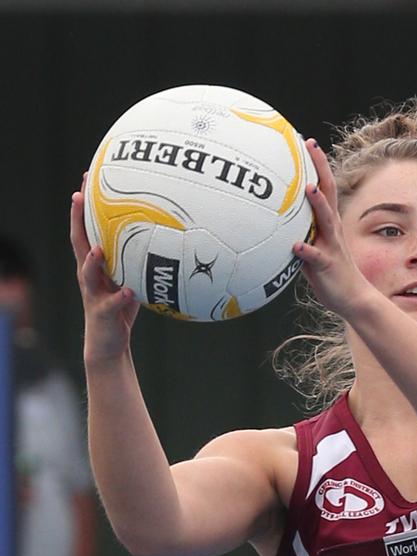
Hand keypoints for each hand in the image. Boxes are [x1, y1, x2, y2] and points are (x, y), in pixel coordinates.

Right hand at [70, 174, 139, 364]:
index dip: (84, 206)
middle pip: (79, 242)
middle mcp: (89, 275)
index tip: (87, 178)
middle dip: (78, 219)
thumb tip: (167, 236)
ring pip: (87, 274)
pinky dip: (121, 297)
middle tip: (80, 196)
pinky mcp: (103, 314)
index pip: (86, 229)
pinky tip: (130, 290)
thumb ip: (138, 259)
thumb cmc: (121, 308)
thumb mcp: (129, 278)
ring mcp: (93, 294)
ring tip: (99, 248)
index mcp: (94, 265)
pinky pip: (112, 304)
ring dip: (92, 260)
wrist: (108, 344)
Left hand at [293, 141, 374, 321]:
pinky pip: (315, 257)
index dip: (317, 164)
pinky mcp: (327, 265)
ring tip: (307, 188)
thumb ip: (299, 233)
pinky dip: (306, 251)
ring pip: (326, 221)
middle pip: (328, 192)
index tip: (307, 143)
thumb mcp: (313, 248)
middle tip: (310, 146)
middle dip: (320, 168)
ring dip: (317, 204)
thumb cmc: (329, 274)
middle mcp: (332, 229)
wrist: (353, 298)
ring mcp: (331, 246)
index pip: (324, 187)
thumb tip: (275, 222)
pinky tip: (295, 246)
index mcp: (328, 223)